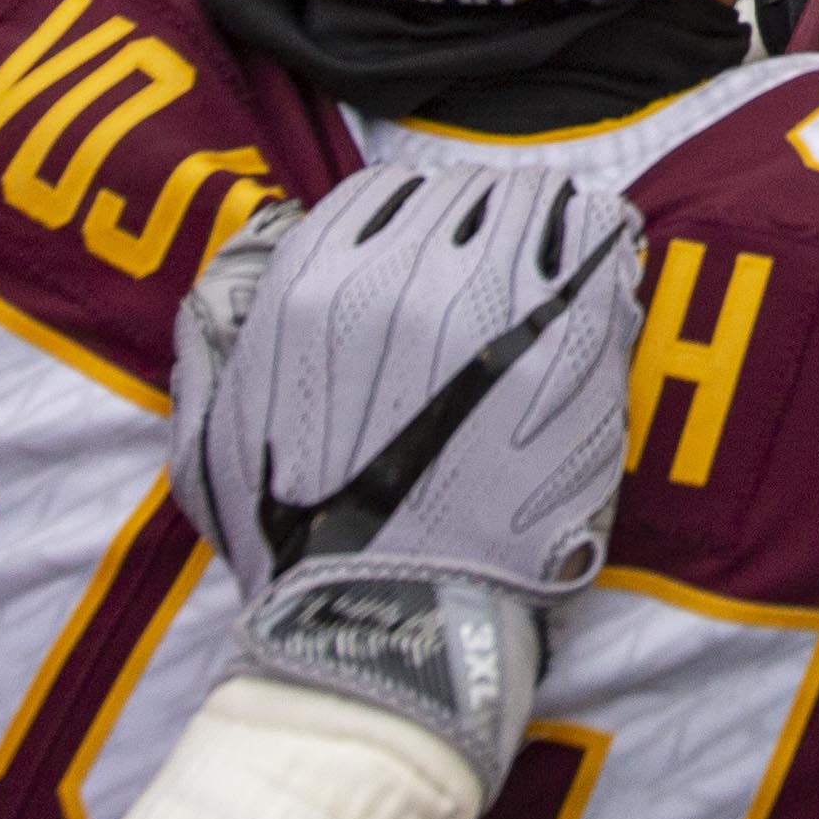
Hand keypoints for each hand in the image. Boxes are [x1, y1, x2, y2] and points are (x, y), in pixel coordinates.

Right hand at [168, 158, 644, 796]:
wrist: (392, 624)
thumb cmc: (298, 547)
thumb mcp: (215, 437)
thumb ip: (217, 335)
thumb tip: (255, 243)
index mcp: (318, 286)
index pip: (386, 193)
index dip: (418, 217)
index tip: (439, 246)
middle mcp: (404, 276)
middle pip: (467, 193)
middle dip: (486, 221)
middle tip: (504, 264)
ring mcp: (493, 304)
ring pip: (536, 204)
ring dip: (547, 228)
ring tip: (558, 266)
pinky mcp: (572, 341)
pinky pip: (599, 240)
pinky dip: (603, 246)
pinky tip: (604, 275)